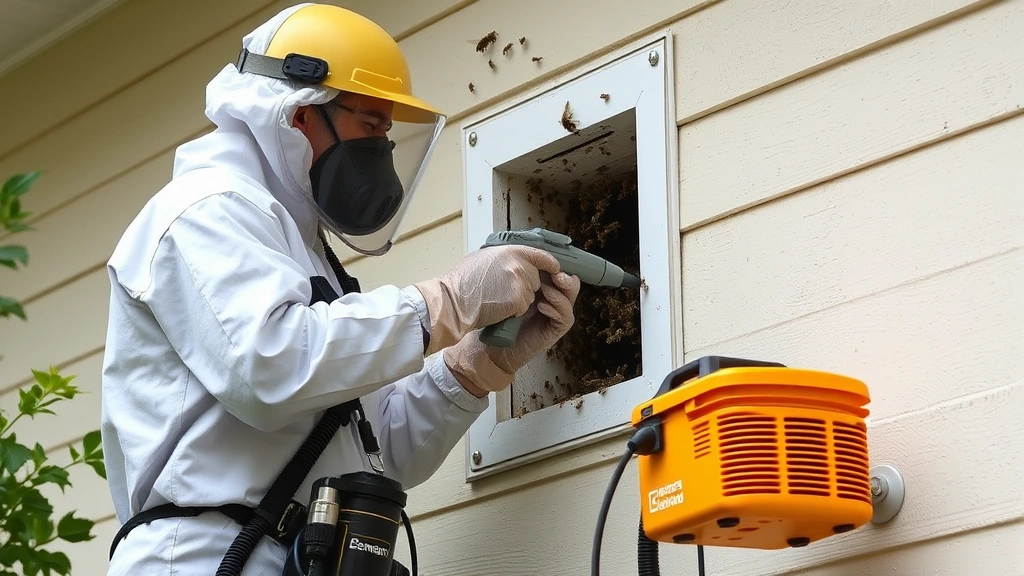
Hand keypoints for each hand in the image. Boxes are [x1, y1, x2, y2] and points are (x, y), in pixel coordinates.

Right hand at [414, 245, 560, 354]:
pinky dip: (514, 311)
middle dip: (526, 286)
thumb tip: (510, 259)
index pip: (539, 254)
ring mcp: (520, 282)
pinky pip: (523, 307)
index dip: (548, 263)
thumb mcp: (482, 258)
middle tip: (504, 291)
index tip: (554, 268)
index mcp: (510, 251)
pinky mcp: (519, 300)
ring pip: (530, 294)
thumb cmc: (461, 282)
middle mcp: (518, 264)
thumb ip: (502, 257)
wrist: (454, 301)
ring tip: (497, 298)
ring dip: (519, 299)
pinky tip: (498, 307)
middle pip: (535, 277)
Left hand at [444, 272, 580, 395]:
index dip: (557, 266)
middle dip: (564, 277)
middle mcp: (552, 302)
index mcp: (542, 290)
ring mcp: (554, 317)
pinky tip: (542, 306)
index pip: (557, 274)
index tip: (548, 259)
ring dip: (559, 292)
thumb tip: (523, 256)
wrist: (491, 347)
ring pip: (570, 300)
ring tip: (545, 288)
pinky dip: (556, 309)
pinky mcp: (554, 331)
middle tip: (555, 272)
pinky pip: (565, 318)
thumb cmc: (497, 318)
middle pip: (570, 285)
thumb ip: (517, 278)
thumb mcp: (507, 293)